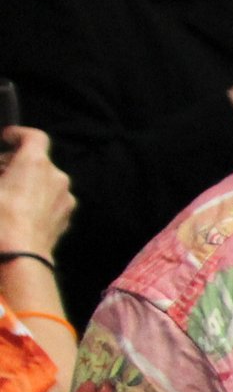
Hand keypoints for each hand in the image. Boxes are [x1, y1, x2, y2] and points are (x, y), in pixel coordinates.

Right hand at [0, 129, 73, 257]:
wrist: (19, 256)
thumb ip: (0, 172)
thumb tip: (3, 175)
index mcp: (36, 163)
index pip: (35, 137)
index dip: (19, 135)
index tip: (7, 139)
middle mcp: (57, 177)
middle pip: (38, 161)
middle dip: (17, 163)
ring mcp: (65, 198)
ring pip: (46, 182)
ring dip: (28, 183)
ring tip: (7, 195)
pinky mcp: (66, 218)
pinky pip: (52, 201)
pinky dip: (38, 200)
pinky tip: (20, 212)